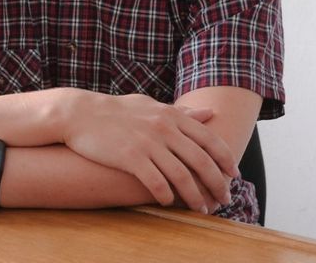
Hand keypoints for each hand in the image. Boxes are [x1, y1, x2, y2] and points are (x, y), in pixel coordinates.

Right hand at [61, 91, 239, 213]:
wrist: (81, 114)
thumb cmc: (117, 111)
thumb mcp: (152, 106)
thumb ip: (181, 112)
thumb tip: (209, 113)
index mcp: (171, 115)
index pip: (209, 139)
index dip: (226, 159)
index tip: (234, 175)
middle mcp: (164, 128)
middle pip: (201, 160)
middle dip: (217, 182)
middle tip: (224, 199)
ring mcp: (148, 142)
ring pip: (182, 175)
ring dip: (195, 196)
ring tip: (201, 209)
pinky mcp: (130, 157)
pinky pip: (156, 182)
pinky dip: (166, 195)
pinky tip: (169, 203)